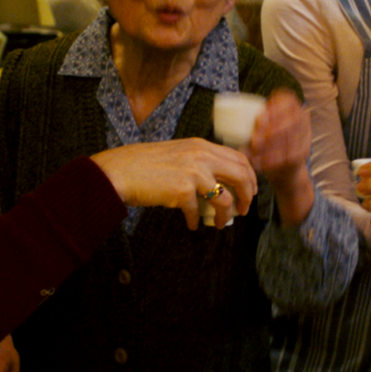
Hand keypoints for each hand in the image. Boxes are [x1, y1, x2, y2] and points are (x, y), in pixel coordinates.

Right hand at [90, 139, 257, 229]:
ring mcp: (192, 173)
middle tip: (244, 209)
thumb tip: (216, 180)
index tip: (250, 189)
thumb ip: (197, 160)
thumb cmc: (144, 164)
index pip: (238, 157)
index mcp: (200, 145)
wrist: (120, 171)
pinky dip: (195, 221)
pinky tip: (191, 225)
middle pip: (241, 175)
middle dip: (247, 195)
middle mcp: (200, 156)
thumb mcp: (177, 153)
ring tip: (220, 224)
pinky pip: (197, 212)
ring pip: (225, 199)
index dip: (249, 175)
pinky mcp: (182, 191)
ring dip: (226, 215)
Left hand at [247, 89, 315, 225]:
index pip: (286, 99)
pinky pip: (289, 156)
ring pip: (289, 140)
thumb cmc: (264, 141)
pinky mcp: (303, 154)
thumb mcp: (256, 126)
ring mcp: (305, 135)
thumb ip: (240, 119)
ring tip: (252, 154)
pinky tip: (260, 165)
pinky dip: (272, 161)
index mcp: (289, 105)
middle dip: (271, 131)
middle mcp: (300, 117)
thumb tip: (212, 115)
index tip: (259, 118)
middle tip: (254, 141)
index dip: (275, 107)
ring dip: (269, 148)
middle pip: (290, 121)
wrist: (282, 167)